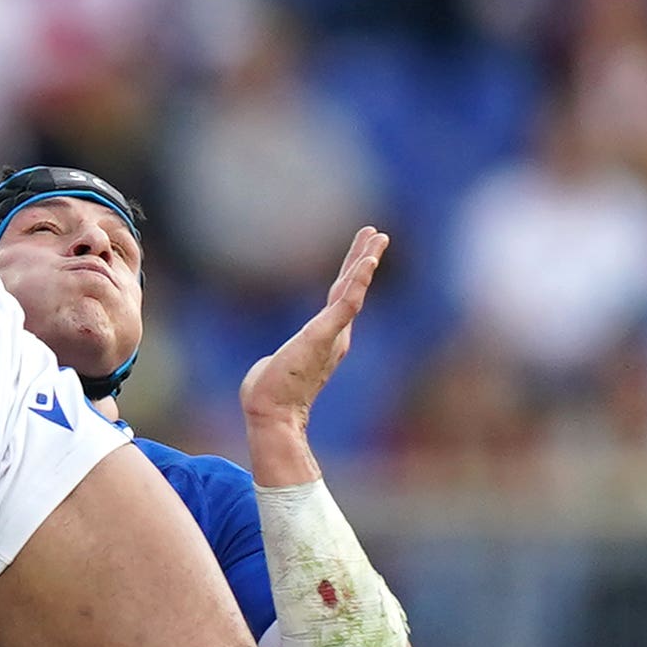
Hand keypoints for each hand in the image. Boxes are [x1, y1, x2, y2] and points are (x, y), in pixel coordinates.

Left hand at [240, 228, 389, 434]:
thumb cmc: (270, 395)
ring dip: (365, 261)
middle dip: (363, 258)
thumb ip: (283, 358)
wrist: (271, 413)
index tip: (362, 253)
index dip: (351, 274)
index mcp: (324, 338)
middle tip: (377, 233)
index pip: (340, 298)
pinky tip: (368, 261)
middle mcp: (334, 334)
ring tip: (377, 237)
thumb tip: (272, 363)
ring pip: (352, 289)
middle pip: (351, 287)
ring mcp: (331, 334)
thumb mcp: (277, 365)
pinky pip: (346, 303)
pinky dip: (358, 281)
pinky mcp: (323, 335)